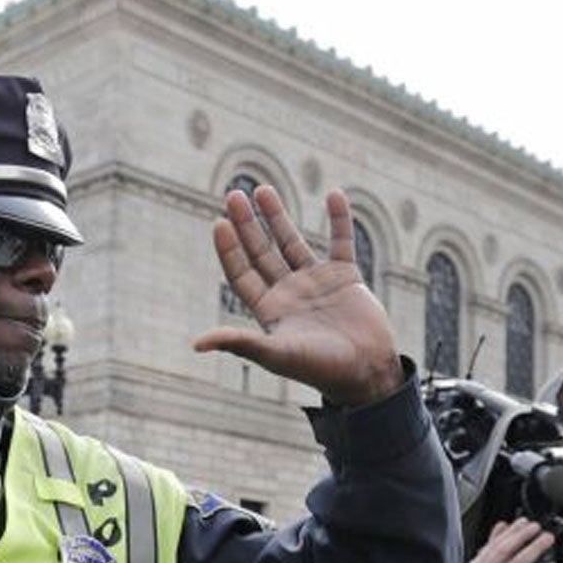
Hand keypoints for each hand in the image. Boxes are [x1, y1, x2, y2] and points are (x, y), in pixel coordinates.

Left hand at [193, 186, 401, 405]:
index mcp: (270, 310)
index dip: (229, 250)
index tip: (219, 223)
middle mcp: (289, 293)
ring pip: (292, 243)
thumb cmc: (319, 369)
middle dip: (246, 225)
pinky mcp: (347, 278)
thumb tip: (196, 344)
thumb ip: (239, 343)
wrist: (366, 373)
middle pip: (261, 252)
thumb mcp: (276, 355)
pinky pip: (342, 242)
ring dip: (278, 216)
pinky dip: (340, 220)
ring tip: (262, 189)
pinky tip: (334, 195)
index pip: (241, 273)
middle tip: (233, 195)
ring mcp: (317, 283)